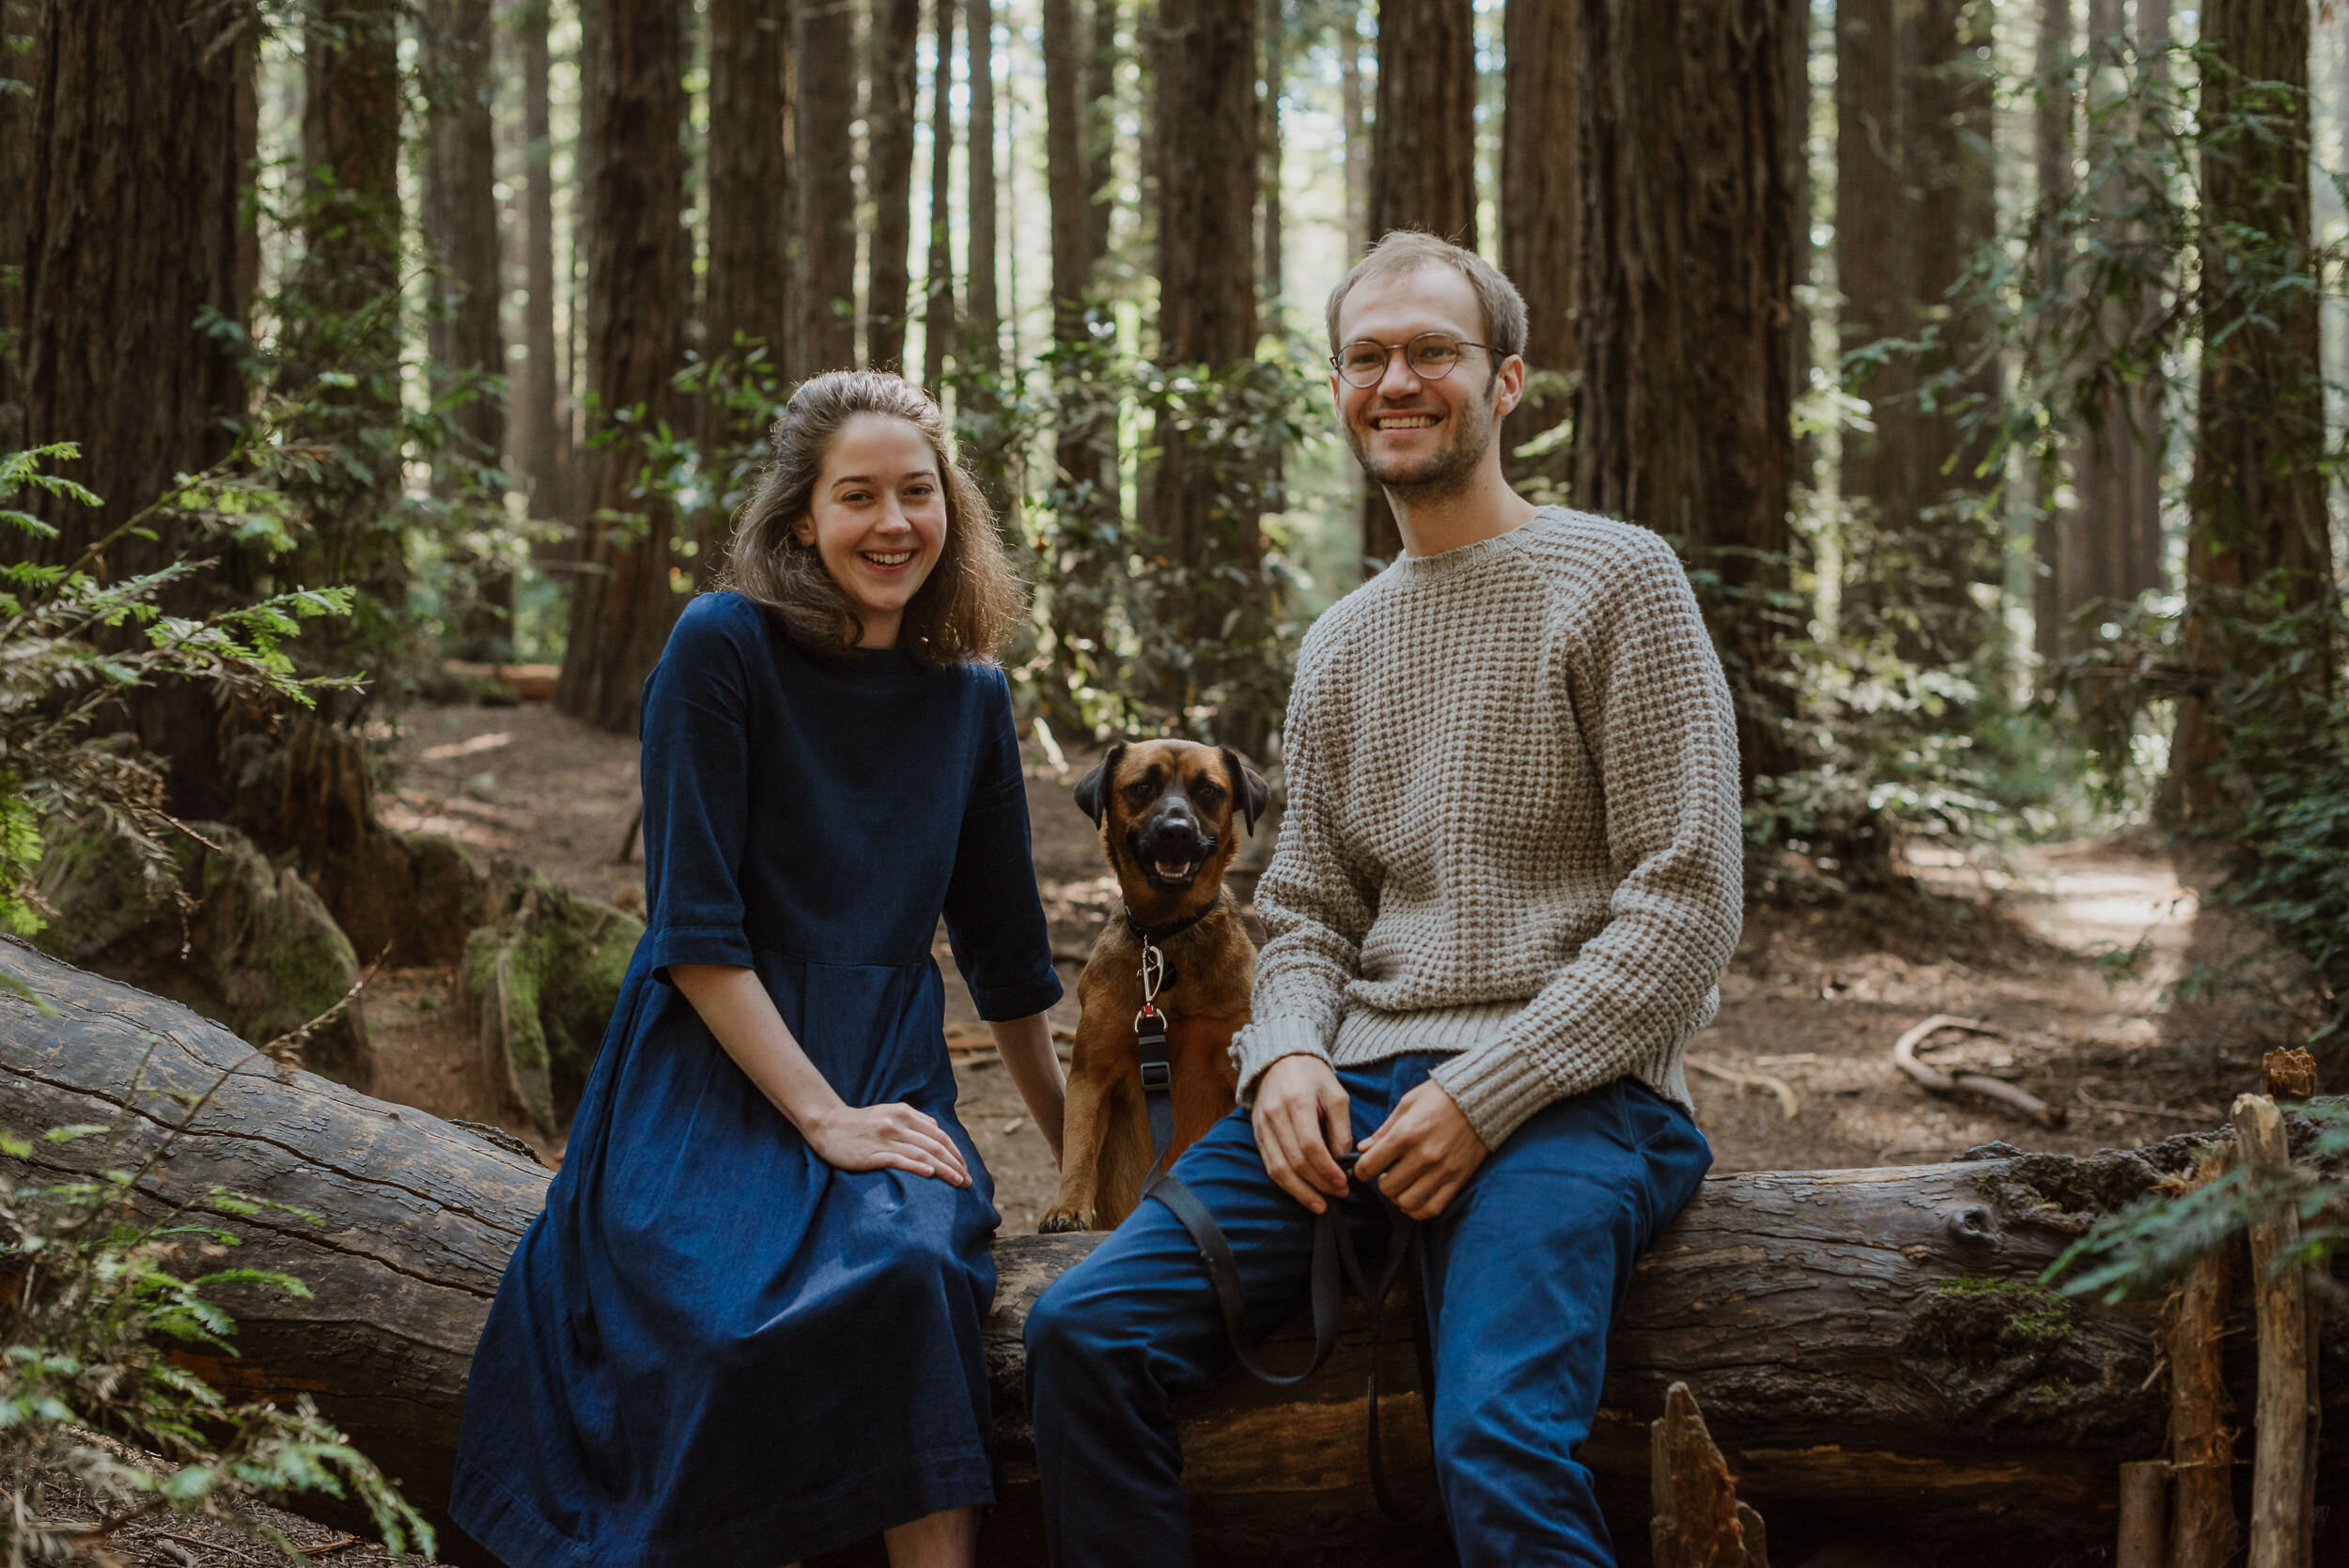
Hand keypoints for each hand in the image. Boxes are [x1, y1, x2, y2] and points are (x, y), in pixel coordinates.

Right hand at [802, 1102, 972, 1186]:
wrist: (827, 1124)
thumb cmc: (860, 1122)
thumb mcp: (889, 1112)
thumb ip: (914, 1120)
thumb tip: (937, 1130)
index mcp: (905, 1113)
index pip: (939, 1135)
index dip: (956, 1152)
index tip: (965, 1167)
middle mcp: (898, 1124)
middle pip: (935, 1146)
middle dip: (955, 1164)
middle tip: (968, 1181)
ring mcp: (886, 1139)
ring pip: (923, 1154)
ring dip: (944, 1169)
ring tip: (958, 1182)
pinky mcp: (872, 1154)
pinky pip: (899, 1160)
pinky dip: (917, 1166)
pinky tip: (930, 1174)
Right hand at [1251, 1054, 1352, 1213]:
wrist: (1280, 1059)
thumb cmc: (1313, 1077)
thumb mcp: (1336, 1095)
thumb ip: (1341, 1130)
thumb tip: (1343, 1163)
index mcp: (1297, 1102)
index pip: (1310, 1146)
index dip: (1327, 1170)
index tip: (1344, 1183)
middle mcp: (1275, 1115)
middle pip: (1295, 1161)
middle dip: (1319, 1184)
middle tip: (1338, 1194)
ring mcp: (1262, 1126)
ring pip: (1278, 1169)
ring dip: (1301, 1191)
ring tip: (1321, 1204)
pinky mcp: (1257, 1134)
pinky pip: (1269, 1165)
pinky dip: (1286, 1184)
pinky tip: (1302, 1193)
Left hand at [1353, 1080, 1486, 1219]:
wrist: (1482, 1098)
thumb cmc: (1441, 1096)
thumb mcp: (1407, 1103)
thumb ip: (1384, 1129)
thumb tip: (1363, 1149)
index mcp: (1406, 1133)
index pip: (1370, 1165)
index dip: (1360, 1170)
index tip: (1362, 1169)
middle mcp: (1423, 1156)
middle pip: (1387, 1188)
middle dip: (1380, 1183)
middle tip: (1384, 1174)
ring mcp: (1442, 1170)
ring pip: (1408, 1203)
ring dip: (1398, 1198)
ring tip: (1400, 1186)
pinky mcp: (1458, 1179)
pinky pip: (1433, 1208)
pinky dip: (1419, 1210)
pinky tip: (1414, 1198)